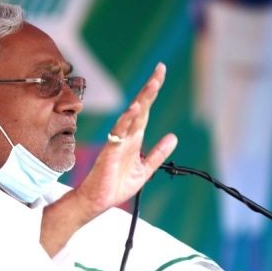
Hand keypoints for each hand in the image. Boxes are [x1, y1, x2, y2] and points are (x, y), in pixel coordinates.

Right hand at [74, 62, 177, 217]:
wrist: (98, 201)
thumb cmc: (116, 185)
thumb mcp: (145, 169)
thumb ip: (158, 153)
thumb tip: (173, 137)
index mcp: (134, 139)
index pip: (146, 111)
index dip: (153, 93)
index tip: (160, 74)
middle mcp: (126, 136)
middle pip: (140, 107)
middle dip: (150, 89)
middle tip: (160, 69)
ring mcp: (117, 142)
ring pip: (131, 116)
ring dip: (143, 100)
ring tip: (153, 84)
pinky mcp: (110, 152)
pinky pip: (119, 133)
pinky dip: (126, 120)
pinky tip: (135, 109)